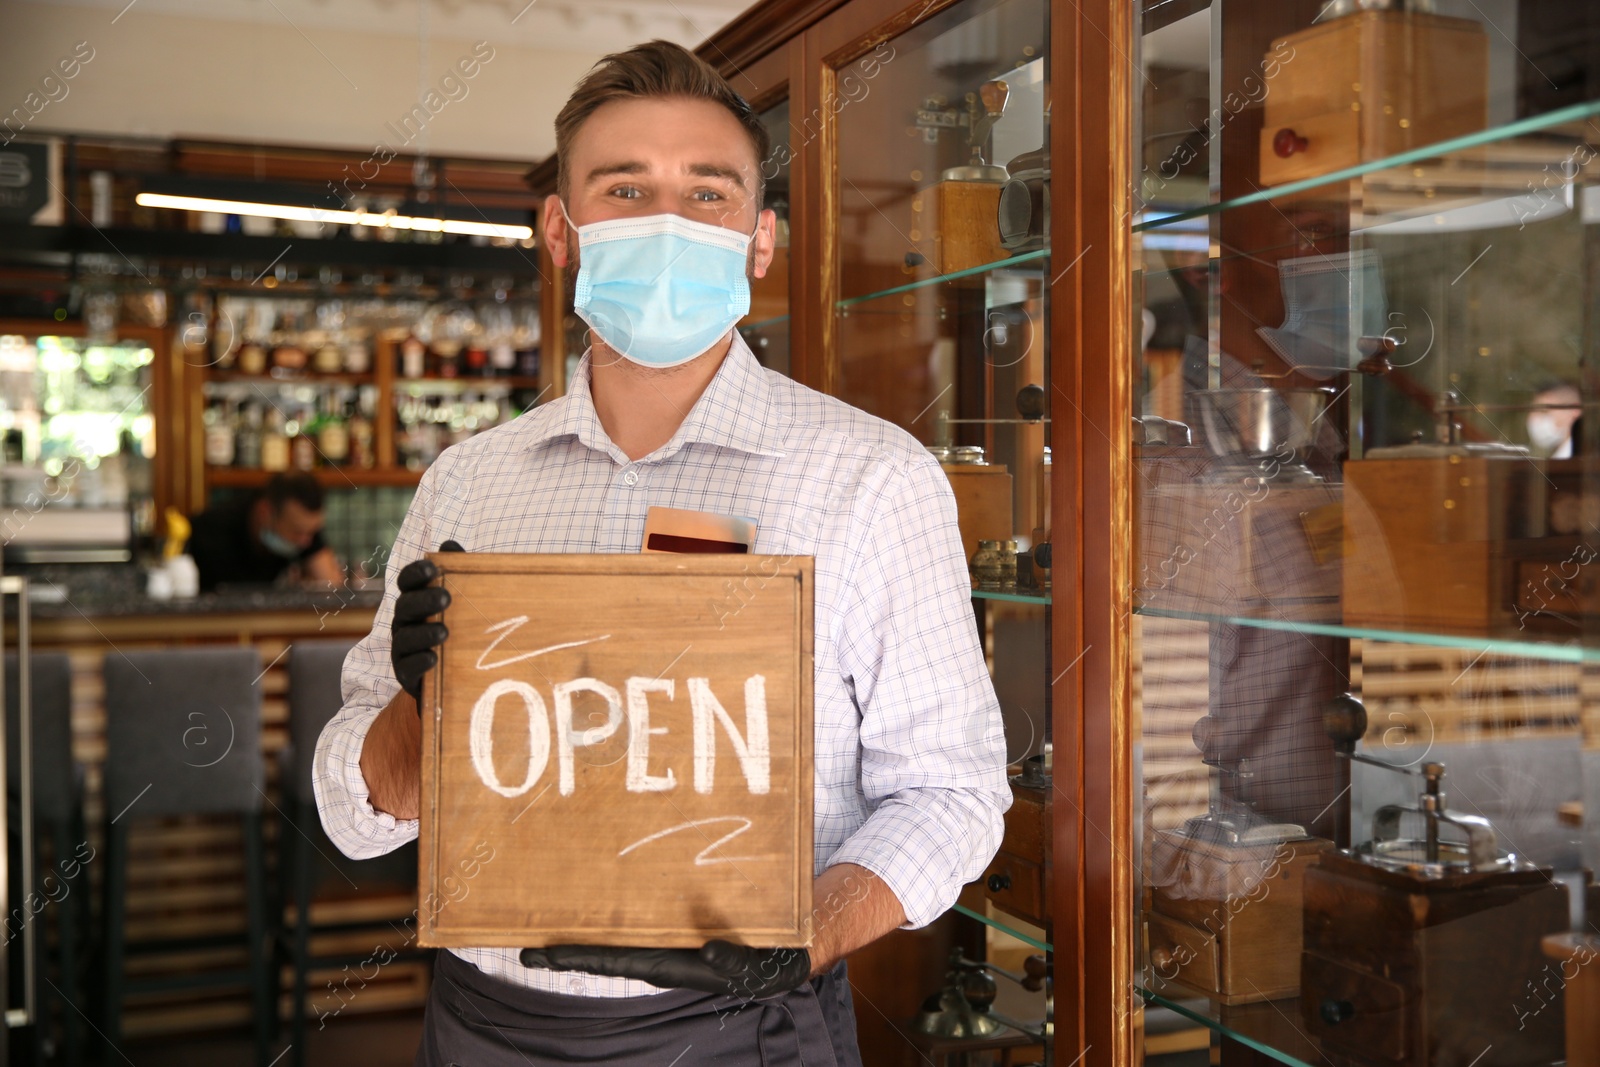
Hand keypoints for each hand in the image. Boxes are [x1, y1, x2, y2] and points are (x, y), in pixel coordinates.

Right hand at [390, 539, 463, 703]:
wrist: (451, 676)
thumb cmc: (455, 627)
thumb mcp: (460, 600)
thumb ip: (455, 573)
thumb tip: (450, 544)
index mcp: (414, 600)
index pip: (407, 582)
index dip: (416, 573)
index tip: (432, 567)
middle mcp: (404, 622)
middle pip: (405, 606)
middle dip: (423, 601)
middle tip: (446, 597)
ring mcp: (402, 649)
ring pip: (405, 638)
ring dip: (423, 633)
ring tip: (445, 632)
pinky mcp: (406, 675)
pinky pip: (408, 667)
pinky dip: (420, 662)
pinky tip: (434, 658)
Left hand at [519, 941, 811, 998]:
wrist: (797, 950)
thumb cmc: (774, 959)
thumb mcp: (759, 963)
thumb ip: (733, 959)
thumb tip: (708, 952)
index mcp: (678, 964)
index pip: (618, 960)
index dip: (579, 957)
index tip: (542, 954)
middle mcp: (667, 955)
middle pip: (609, 953)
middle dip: (569, 952)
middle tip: (526, 949)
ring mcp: (673, 944)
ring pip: (623, 939)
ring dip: (589, 937)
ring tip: (552, 929)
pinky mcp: (684, 931)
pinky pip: (644, 925)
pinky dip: (618, 920)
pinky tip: (600, 911)